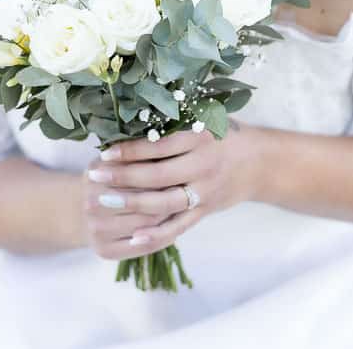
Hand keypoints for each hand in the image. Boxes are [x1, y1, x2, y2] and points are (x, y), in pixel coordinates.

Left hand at [81, 119, 260, 260]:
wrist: (258, 161)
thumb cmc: (222, 132)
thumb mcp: (203, 117)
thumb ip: (173, 118)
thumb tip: (129, 114)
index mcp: (200, 138)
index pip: (158, 146)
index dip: (130, 150)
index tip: (105, 152)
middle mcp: (204, 166)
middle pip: (157, 176)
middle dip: (123, 176)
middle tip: (94, 176)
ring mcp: (205, 192)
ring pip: (164, 202)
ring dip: (132, 202)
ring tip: (104, 199)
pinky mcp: (205, 211)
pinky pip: (178, 227)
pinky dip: (156, 234)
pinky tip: (133, 236)